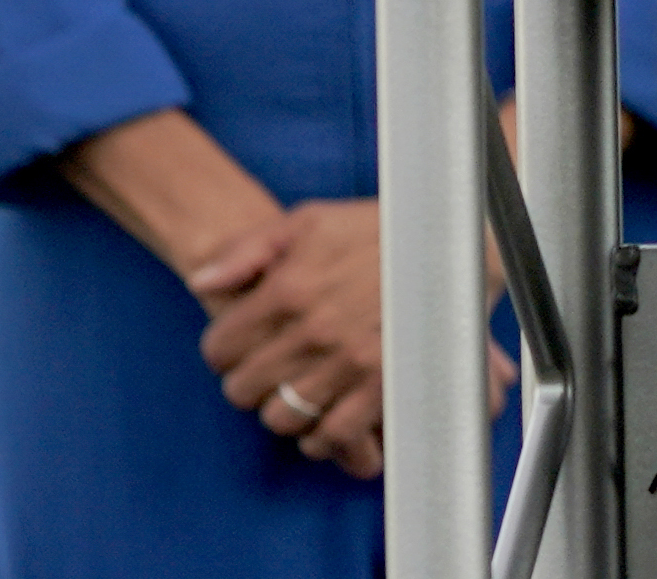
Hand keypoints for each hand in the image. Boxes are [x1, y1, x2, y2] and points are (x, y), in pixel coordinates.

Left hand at [191, 200, 395, 476]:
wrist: (456, 243)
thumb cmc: (378, 228)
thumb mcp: (310, 220)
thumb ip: (248, 249)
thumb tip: (200, 282)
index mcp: (288, 287)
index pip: (220, 348)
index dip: (222, 350)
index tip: (237, 346)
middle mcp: (313, 330)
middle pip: (243, 389)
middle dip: (246, 381)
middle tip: (263, 370)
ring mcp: (349, 363)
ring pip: (281, 418)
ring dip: (280, 409)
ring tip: (293, 392)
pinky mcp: (383, 387)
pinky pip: (331, 436)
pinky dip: (320, 436)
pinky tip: (322, 417)